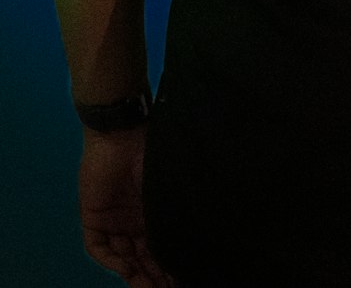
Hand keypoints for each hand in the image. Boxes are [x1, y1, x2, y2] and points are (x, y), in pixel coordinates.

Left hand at [78, 125, 177, 286]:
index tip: (182, 280)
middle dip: (154, 277)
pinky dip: (112, 260)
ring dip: (135, 275)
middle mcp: (133, 222)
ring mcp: (113, 222)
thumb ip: (174, 209)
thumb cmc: (151, 152)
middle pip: (142, 259)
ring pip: (123, 258)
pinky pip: (100, 248)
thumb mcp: (168, 185)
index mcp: (151, 214)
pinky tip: (126, 269)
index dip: (168, 267)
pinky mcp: (94, 218)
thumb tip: (200, 232)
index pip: (159, 248)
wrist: (121, 133)